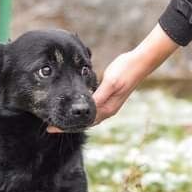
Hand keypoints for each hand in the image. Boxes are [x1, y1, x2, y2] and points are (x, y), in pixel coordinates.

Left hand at [47, 24, 178, 132]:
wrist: (140, 63)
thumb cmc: (125, 71)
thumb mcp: (110, 83)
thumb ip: (99, 97)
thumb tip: (85, 109)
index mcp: (107, 109)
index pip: (83, 123)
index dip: (67, 127)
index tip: (52, 128)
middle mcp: (108, 110)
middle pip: (84, 123)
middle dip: (68, 125)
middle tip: (51, 124)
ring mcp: (109, 105)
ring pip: (88, 116)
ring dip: (74, 118)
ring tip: (59, 117)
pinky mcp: (109, 98)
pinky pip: (92, 108)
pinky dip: (81, 109)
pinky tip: (73, 105)